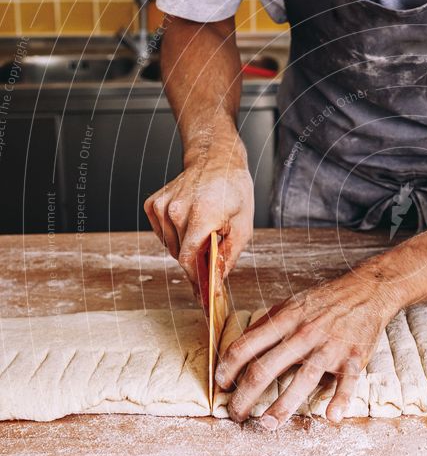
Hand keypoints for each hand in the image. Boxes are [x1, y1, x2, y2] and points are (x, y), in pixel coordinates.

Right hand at [143, 138, 253, 290]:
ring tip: (204, 229)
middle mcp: (176, 210)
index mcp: (201, 216)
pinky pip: (161, 233)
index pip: (188, 260)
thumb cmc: (234, 192)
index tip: (203, 294)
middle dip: (196, 262)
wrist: (216, 161)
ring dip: (186, 246)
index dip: (196, 279)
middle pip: (180, 255)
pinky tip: (189, 222)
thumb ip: (228, 256)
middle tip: (212, 257)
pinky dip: (174, 235)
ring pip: (170, 246)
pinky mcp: (153, 204)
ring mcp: (162, 206)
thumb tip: (217, 281)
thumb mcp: (243, 227)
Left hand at [215, 272, 401, 427]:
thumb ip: (266, 324)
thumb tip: (239, 346)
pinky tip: (331, 416)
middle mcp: (304, 334)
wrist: (366, 292)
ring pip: (302, 380)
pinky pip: (347, 382)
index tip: (221, 385)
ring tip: (267, 424)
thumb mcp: (291, 304)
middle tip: (235, 414)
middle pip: (266, 369)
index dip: (227, 368)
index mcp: (285, 320)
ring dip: (282, 406)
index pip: (246, 346)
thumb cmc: (324, 301)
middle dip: (245, 396)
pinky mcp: (354, 357)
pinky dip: (340, 400)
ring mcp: (330, 347)